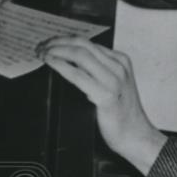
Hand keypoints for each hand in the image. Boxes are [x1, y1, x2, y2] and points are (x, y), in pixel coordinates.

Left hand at [38, 37, 166, 172]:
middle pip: (82, 44)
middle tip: (40, 47)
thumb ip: (98, 72)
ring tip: (42, 55)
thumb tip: (69, 62)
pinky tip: (50, 64)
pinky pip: (78, 75)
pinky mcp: (107, 96)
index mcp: (121, 61)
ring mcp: (114, 81)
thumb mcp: (114, 85)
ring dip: (56, 51)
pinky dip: (61, 66)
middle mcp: (119, 67)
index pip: (87, 42)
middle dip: (56, 43)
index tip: (48, 44)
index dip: (63, 40)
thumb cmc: (122, 115)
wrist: (136, 136)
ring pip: (79, 55)